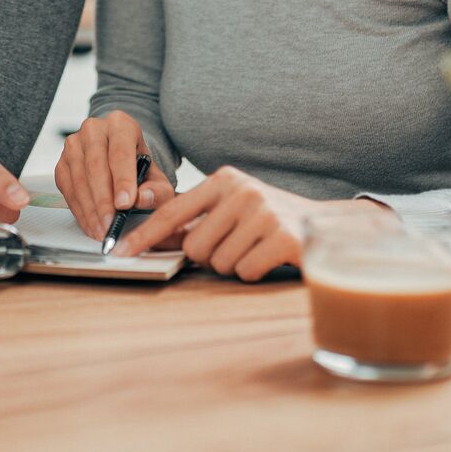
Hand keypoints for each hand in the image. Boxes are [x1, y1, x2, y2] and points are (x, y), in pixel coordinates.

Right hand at [53, 110, 178, 240]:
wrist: (121, 161)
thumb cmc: (139, 168)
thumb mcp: (157, 178)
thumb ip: (157, 190)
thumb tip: (143, 198)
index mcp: (120, 124)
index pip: (120, 151)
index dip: (122, 179)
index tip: (125, 204)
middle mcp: (94, 129)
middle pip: (96, 165)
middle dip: (103, 200)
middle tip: (111, 224)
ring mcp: (74, 145)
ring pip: (79, 178)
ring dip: (90, 208)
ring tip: (102, 230)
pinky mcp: (62, 163)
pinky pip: (68, 189)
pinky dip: (79, 210)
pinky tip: (91, 224)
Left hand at [113, 166, 318, 280]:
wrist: (329, 224)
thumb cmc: (271, 219)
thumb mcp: (233, 208)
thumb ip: (197, 219)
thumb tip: (152, 239)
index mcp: (224, 180)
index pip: (173, 211)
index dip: (145, 235)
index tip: (120, 252)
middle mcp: (242, 191)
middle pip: (195, 247)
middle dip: (211, 257)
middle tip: (237, 245)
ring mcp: (263, 212)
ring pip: (219, 263)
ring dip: (235, 265)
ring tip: (256, 248)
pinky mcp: (283, 237)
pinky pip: (245, 271)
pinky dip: (255, 272)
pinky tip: (271, 257)